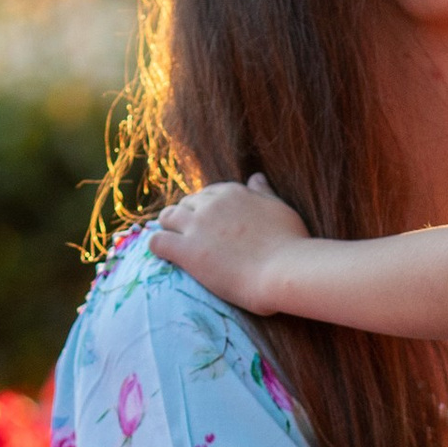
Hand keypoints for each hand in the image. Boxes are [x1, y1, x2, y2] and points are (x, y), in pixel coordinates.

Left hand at [150, 174, 308, 309]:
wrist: (284, 270)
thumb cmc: (290, 243)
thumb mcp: (280, 208)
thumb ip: (263, 193)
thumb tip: (256, 176)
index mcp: (233, 192)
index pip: (208, 193)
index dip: (206, 209)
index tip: (209, 224)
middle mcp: (212, 203)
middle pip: (186, 203)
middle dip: (186, 218)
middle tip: (191, 236)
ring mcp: (197, 225)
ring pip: (167, 217)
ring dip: (168, 228)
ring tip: (172, 242)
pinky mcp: (187, 250)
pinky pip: (157, 241)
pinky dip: (156, 246)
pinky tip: (162, 254)